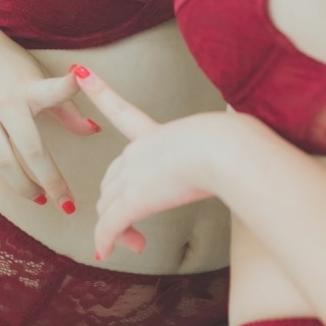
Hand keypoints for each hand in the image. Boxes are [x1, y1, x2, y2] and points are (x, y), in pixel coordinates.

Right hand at [0, 22, 99, 209]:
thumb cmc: (9, 65)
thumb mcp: (37, 77)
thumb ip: (65, 106)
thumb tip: (94, 130)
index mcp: (28, 88)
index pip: (55, 93)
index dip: (72, 95)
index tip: (95, 121)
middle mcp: (4, 102)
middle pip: (29, 148)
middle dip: (48, 179)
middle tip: (64, 202)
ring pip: (1, 158)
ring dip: (20, 185)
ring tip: (38, 199)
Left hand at [71, 68, 228, 260]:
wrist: (225, 150)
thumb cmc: (234, 143)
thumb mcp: (225, 132)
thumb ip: (225, 131)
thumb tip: (245, 120)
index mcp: (157, 134)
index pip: (121, 110)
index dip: (100, 91)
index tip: (81, 73)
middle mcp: (138, 151)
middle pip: (112, 179)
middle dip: (117, 205)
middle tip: (135, 226)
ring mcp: (131, 175)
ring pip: (108, 206)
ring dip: (118, 228)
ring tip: (138, 242)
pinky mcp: (132, 200)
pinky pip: (109, 227)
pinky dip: (105, 242)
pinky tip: (105, 252)